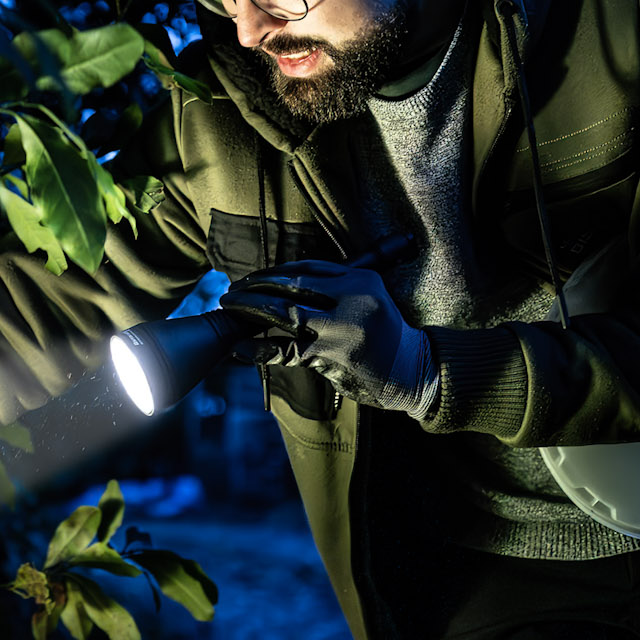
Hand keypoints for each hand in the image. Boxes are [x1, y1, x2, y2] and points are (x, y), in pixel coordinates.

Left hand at [218, 258, 435, 413]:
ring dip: (251, 310)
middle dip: (256, 286)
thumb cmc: (383, 334)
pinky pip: (286, 350)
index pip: (307, 267)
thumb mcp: (367, 298)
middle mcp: (352, 297)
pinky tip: (241, 347)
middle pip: (292, 285)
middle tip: (232, 290)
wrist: (410, 371)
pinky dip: (259, 348)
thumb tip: (282, 283)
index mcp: (360, 278)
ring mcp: (341, 327)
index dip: (274, 272)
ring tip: (229, 308)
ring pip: (285, 313)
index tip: (251, 278)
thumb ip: (333, 287)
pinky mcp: (331, 355)